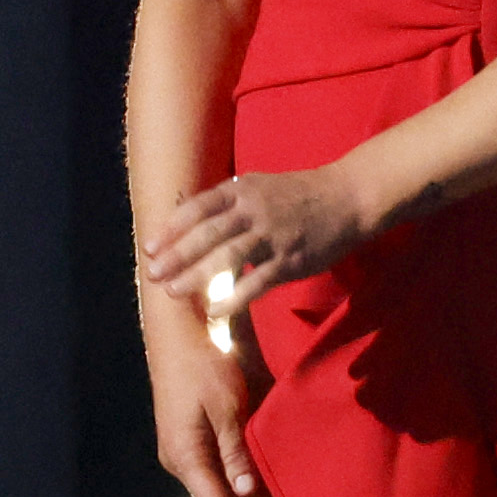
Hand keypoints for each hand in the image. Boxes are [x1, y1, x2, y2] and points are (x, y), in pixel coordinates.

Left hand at [141, 162, 373, 308]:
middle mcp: (253, 210)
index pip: (197, 208)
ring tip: (173, 292)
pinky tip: (214, 310)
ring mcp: (272, 235)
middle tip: (152, 273)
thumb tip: (188, 222)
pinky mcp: (291, 260)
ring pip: (227, 257)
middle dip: (175, 255)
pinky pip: (257, 282)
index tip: (148, 247)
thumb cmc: (298, 194)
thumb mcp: (259, 187)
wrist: (348, 197)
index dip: (170, 228)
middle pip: (206, 233)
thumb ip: (227, 203)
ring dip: (196, 276)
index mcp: (242, 190)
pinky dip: (234, 297)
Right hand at [141, 292, 289, 496]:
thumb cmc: (202, 367)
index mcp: (186, 455)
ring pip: (219, 493)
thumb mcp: (225, 407)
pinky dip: (239, 493)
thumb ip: (235, 451)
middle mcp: (181, 461)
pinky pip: (217, 477)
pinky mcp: (191, 444)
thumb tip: (244, 493)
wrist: (176, 338)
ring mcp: (184, 453)